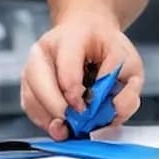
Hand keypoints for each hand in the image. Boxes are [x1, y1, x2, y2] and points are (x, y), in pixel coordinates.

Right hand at [21, 14, 143, 140]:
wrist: (88, 32)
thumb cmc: (107, 47)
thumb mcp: (129, 64)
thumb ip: (127, 91)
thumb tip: (112, 115)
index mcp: (72, 38)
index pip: (67, 71)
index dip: (76, 96)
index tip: (86, 110)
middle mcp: (44, 50)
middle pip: (40, 86)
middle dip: (60, 111)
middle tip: (77, 123)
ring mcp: (32, 66)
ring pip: (32, 100)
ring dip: (52, 120)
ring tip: (72, 126)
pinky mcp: (28, 82)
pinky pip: (31, 109)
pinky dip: (46, 121)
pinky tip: (63, 123)